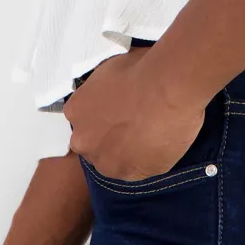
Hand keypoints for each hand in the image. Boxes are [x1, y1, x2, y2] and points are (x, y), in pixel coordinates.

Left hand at [64, 45, 205, 179]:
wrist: (168, 88)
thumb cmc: (142, 70)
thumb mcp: (110, 71)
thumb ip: (103, 90)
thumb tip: (113, 92)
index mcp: (75, 111)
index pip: (84, 121)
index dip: (103, 118)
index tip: (120, 113)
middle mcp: (84, 141)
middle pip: (95, 145)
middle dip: (112, 139)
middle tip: (137, 124)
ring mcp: (109, 162)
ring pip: (116, 162)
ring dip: (130, 153)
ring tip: (153, 134)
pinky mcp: (135, 174)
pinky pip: (142, 170)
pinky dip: (151, 159)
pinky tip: (164, 141)